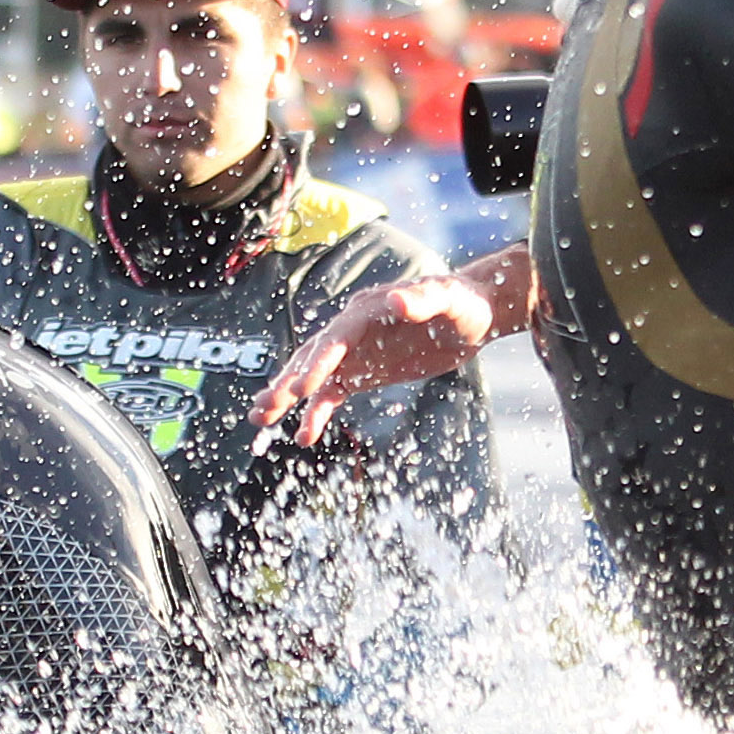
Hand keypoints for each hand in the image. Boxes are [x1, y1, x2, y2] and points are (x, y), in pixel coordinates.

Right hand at [253, 244, 537, 444]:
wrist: (473, 314)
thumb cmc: (461, 301)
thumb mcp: (447, 297)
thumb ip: (421, 299)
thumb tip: (395, 300)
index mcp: (367, 311)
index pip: (335, 338)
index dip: (318, 362)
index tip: (300, 387)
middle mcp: (352, 329)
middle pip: (312, 357)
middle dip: (288, 382)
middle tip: (264, 406)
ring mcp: (355, 352)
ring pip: (314, 377)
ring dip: (287, 397)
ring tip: (260, 418)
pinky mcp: (364, 372)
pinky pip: (333, 395)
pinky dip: (317, 413)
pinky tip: (304, 436)